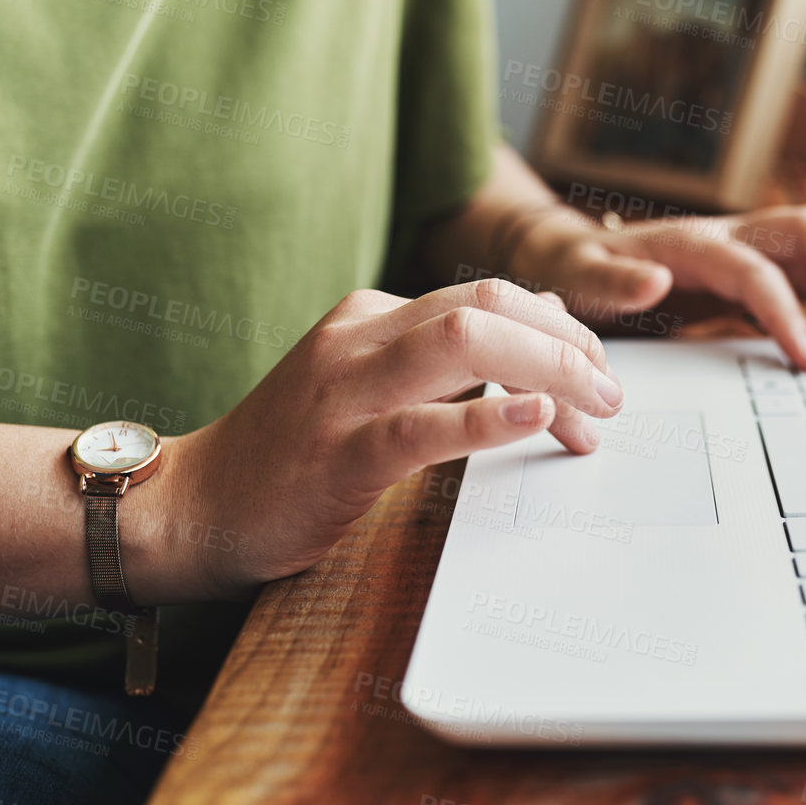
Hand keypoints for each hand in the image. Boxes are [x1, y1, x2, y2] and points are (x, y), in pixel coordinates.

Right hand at [141, 280, 619, 600]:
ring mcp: (345, 392)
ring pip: (466, 342)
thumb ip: (449, 354)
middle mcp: (360, 338)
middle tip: (613, 396)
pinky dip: (488, 417)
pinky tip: (536, 419)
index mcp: (373, 317)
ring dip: (550, 370)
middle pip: (490, 304)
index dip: (561, 332)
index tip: (600, 377)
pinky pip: (422, 425)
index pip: (491, 297)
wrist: (192, 508)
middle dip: (569, 344)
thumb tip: (547, 321)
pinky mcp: (337, 454)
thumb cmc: (291, 455)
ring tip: (596, 410)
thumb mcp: (374, 386)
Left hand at [509, 204, 805, 370]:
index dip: (784, 310)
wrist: (566, 256)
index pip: (753, 269)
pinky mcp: (747, 267)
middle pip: (803, 233)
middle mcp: (724, 235)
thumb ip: (610, 282)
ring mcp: (741, 248)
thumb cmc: (572, 271)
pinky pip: (805, 270)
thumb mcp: (575, 278)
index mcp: (687, 243)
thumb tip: (654, 281)